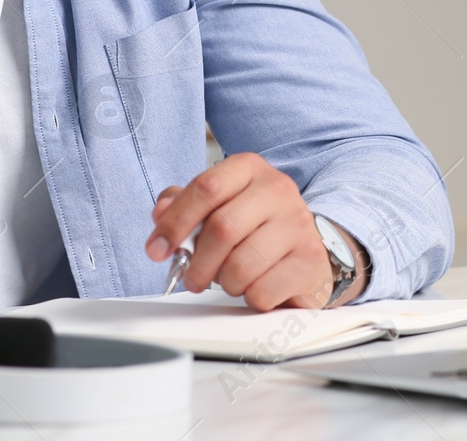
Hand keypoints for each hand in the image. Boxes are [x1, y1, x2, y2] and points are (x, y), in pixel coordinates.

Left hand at [146, 153, 365, 310]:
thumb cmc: (255, 227)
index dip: (175, 221)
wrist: (306, 248)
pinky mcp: (310, 261)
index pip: (207, 187)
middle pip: (222, 228)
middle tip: (191, 277)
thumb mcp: (219, 206)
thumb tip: (161, 212)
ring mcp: (298, 224)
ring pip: (241, 265)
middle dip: (197, 262)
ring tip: (231, 279)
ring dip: (226, 282)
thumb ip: (185, 204)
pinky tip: (256, 286)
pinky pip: (262, 290)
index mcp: (250, 169)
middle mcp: (278, 189)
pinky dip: (250, 297)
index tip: (157, 248)